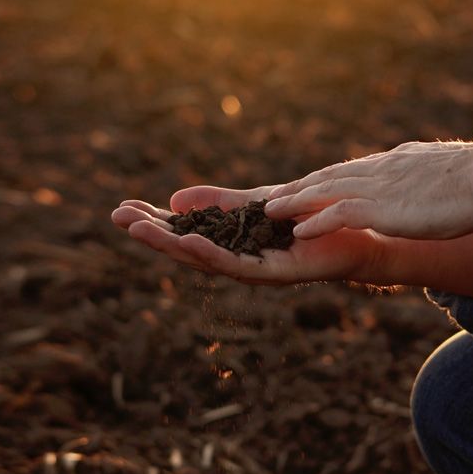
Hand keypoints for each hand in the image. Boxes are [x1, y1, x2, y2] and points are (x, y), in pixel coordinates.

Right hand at [111, 185, 383, 284]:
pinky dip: (210, 255)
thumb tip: (175, 199)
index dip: (153, 222)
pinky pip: (237, 265)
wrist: (355, 234)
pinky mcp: (274, 274)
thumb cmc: (308, 221)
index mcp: (227, 243)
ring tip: (139, 230)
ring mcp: (252, 269)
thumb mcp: (253, 204)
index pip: (182, 232)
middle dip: (151, 233)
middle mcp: (234, 260)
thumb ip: (218, 202)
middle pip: (184, 248)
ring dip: (170, 246)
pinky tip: (188, 243)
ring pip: (203, 260)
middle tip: (116, 217)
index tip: (122, 207)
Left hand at [265, 140, 472, 239]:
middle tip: (271, 196)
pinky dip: (316, 222)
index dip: (322, 179)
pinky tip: (297, 232)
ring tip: (269, 211)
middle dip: (297, 187)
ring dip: (294, 202)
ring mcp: (378, 187)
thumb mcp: (441, 171)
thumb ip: (421, 174)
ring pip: (324, 191)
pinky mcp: (383, 207)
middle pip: (327, 177)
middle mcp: (379, 170)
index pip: (348, 170)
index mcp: (393, 162)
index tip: (302, 186)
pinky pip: (338, 214)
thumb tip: (420, 173)